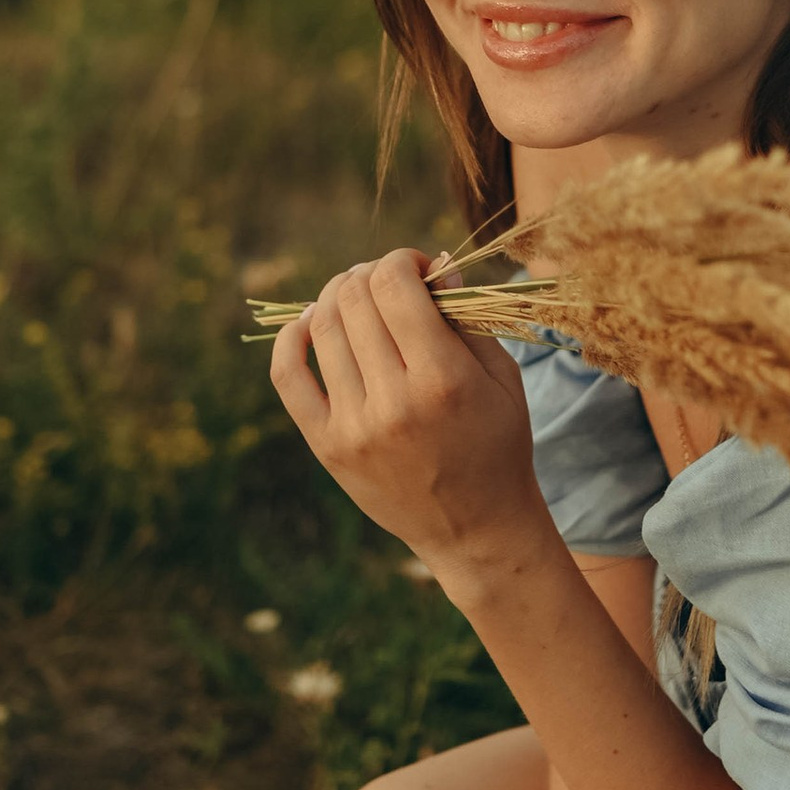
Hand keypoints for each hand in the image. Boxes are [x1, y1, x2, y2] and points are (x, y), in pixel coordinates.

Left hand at [269, 249, 552, 581]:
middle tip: (389, 281)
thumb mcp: (501, 378)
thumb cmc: (498, 445)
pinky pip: (289, 377)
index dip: (402, 261)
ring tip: (357, 296)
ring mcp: (354, 426)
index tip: (418, 268)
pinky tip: (310, 322)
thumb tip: (434, 265)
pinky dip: (291, 338)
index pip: (395, 286)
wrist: (474, 529)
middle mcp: (394, 401)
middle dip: (371, 273)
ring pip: (323, 327)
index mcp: (443, 379)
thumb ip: (466, 319)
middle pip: (356, 299)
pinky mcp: (327, 446)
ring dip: (338, 295)